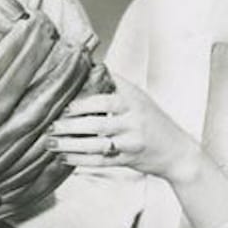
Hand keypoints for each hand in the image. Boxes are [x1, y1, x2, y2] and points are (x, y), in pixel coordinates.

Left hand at [46, 75, 202, 185]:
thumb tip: (87, 66)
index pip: (106, 99)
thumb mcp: (139, 97)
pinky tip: (64, 158)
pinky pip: (100, 161)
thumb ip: (115, 85)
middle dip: (70, 126)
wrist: (177, 151)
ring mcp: (131, 142)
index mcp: (134, 100)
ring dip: (70, 145)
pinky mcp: (128, 160)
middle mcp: (134, 120)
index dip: (83, 103)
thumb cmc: (153, 120)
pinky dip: (80, 160)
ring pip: (96, 144)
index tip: (64, 105)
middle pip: (98, 123)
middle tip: (50, 126)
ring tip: (50, 143)